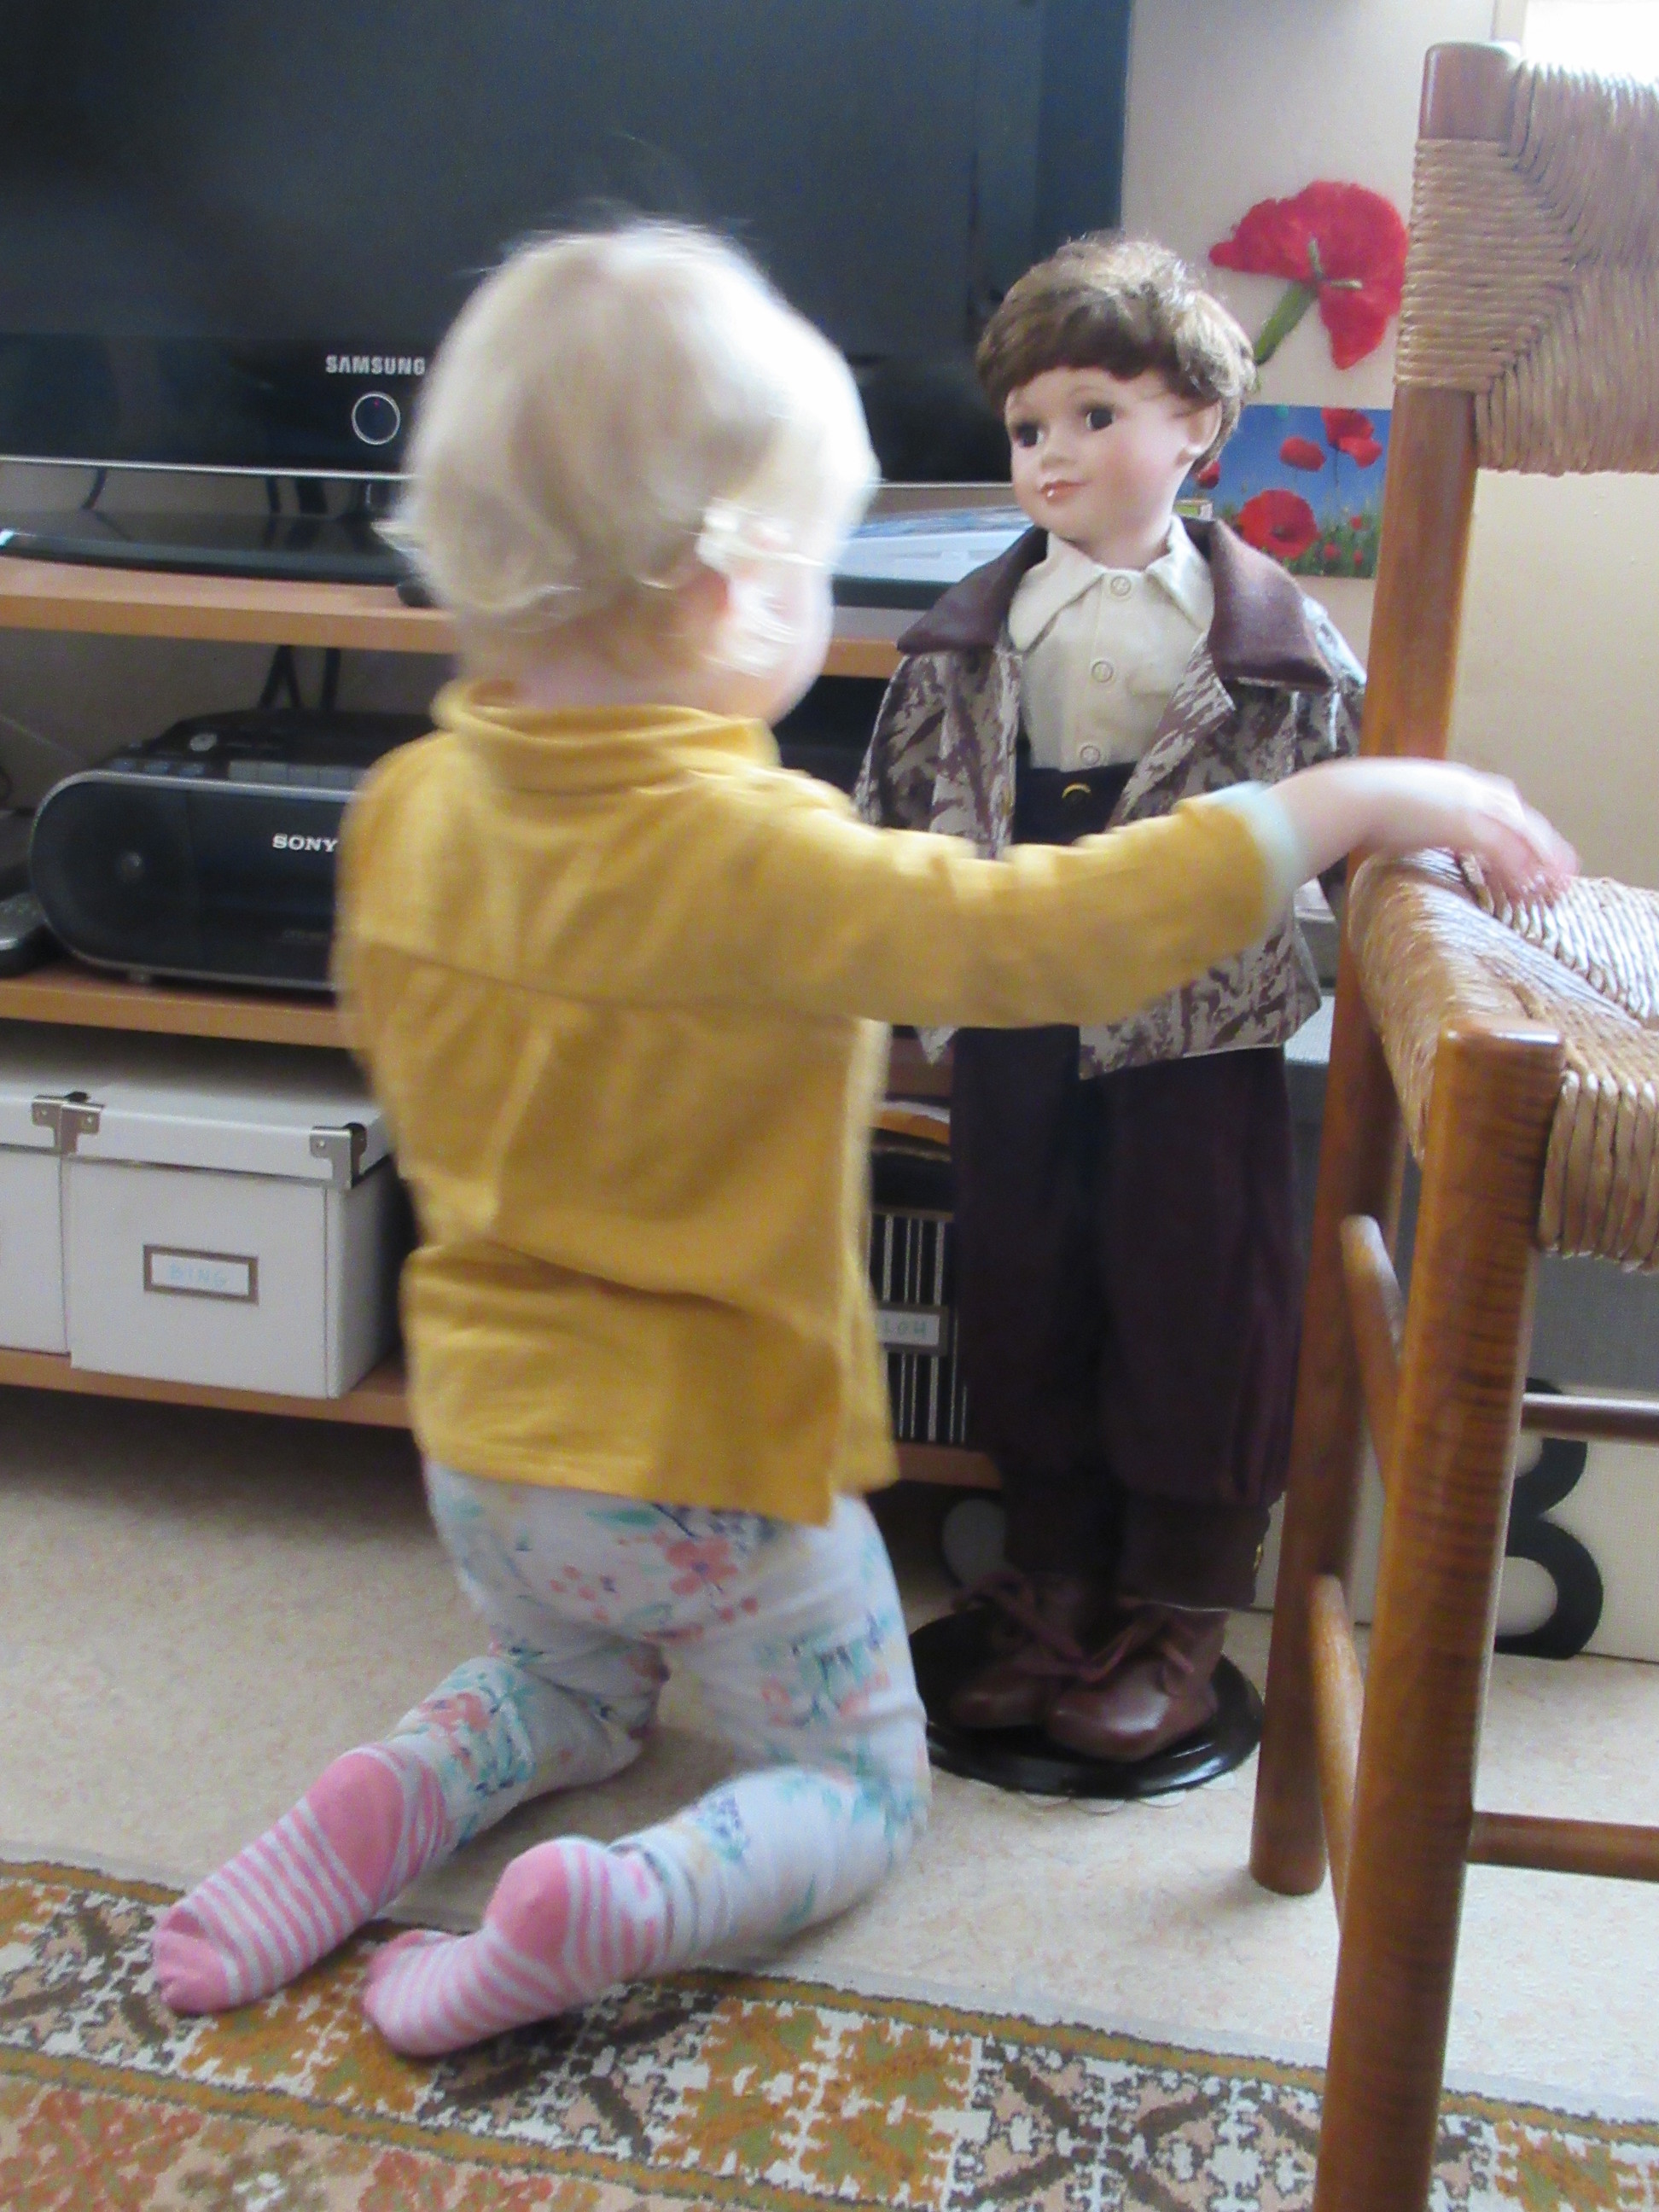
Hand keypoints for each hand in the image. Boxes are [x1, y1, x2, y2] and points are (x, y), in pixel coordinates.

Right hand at [1276, 758, 1577, 904]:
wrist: (1350, 797)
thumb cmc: (1359, 804)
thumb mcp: (1395, 807)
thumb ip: (1410, 817)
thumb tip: (1399, 831)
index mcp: (1454, 781)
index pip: (1501, 803)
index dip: (1520, 827)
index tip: (1533, 849)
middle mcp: (1469, 788)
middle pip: (1521, 816)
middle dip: (1545, 844)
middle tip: (1564, 870)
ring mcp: (1469, 805)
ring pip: (1521, 832)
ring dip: (1542, 859)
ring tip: (1557, 886)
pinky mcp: (1464, 824)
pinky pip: (1503, 848)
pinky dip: (1519, 867)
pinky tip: (1528, 887)